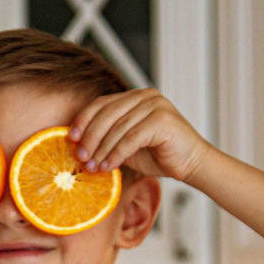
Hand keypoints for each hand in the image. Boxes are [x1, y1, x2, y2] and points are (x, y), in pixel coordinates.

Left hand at [68, 88, 215, 185]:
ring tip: (92, 167)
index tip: (71, 138)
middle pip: (107, 114)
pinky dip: (116, 154)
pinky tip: (108, 166)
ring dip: (101, 150)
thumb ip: (108, 138)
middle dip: (90, 137)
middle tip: (80, 156)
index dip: (84, 120)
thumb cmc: (159, 155)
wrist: (192, 164)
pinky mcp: (162, 119)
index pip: (102, 103)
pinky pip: (131, 138)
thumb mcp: (126, 145)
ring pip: (117, 128)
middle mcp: (145, 96)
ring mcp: (155, 105)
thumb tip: (79, 145)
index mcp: (135, 97)